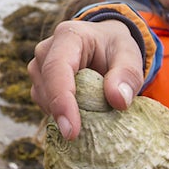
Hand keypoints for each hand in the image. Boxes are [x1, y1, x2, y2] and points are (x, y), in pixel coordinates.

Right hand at [28, 19, 144, 139]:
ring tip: (92, 109)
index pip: (57, 68)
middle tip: (87, 132)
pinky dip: (63, 113)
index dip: (62, 100)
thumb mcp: (130, 55)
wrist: (104, 44)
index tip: (71, 131)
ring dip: (65, 112)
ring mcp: (38, 67)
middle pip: (46, 87)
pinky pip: (45, 106)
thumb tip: (118, 100)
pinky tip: (81, 111)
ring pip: (43, 99)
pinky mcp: (39, 84)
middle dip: (63, 113)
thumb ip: (128, 74)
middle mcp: (46, 50)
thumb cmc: (115, 48)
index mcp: (68, 36)